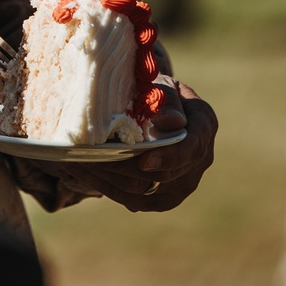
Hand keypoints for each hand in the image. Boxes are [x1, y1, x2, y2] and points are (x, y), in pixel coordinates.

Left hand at [45, 77, 216, 211]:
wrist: (153, 107)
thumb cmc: (156, 90)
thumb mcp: (160, 85)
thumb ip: (167, 100)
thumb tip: (173, 122)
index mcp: (204, 124)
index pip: (192, 147)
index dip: (169, 157)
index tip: (143, 162)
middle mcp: (200, 158)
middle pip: (166, 175)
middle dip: (126, 168)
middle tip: (93, 159)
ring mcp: (184, 181)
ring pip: (147, 191)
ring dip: (111, 179)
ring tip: (80, 165)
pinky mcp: (165, 196)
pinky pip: (137, 200)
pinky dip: (109, 188)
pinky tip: (86, 173)